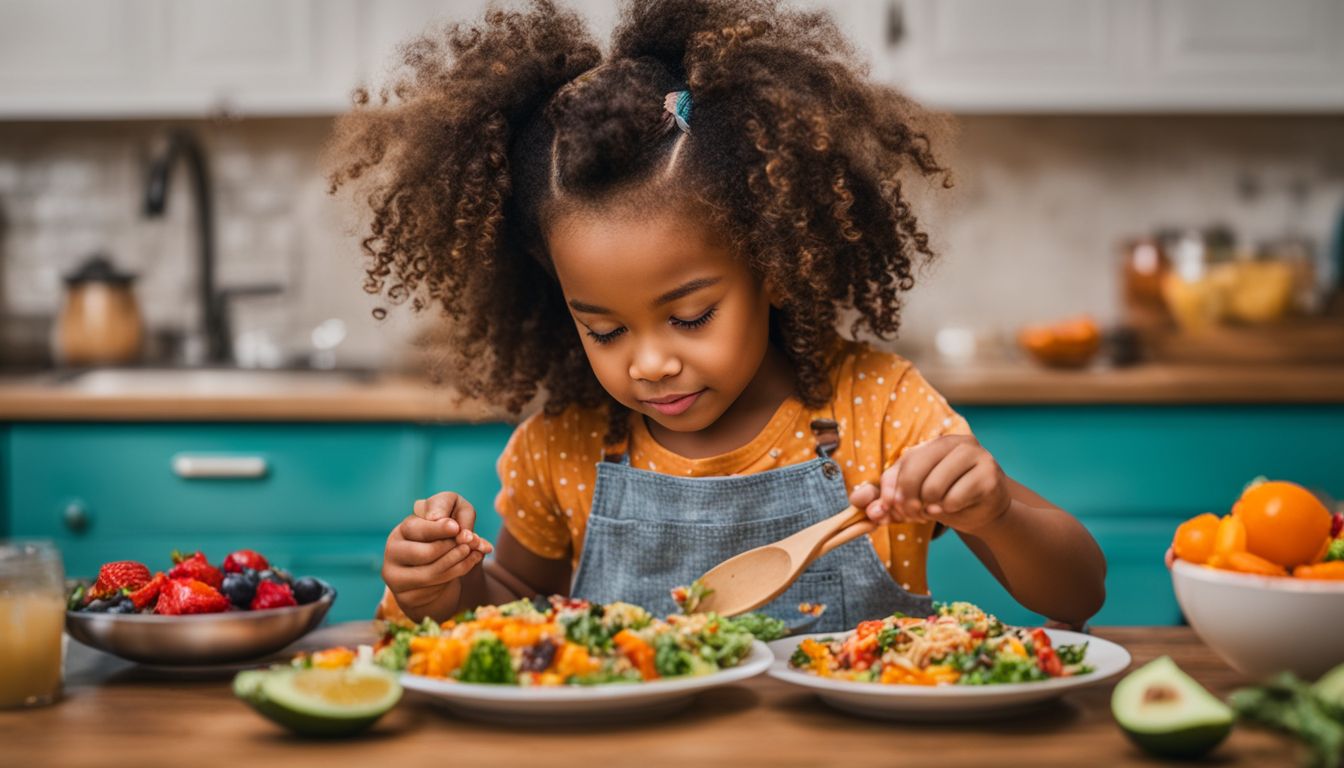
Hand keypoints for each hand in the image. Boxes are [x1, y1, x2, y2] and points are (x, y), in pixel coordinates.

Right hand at [382, 491, 493, 618]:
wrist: (437, 570)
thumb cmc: (445, 537)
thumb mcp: (451, 519)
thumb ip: (456, 517)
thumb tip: (462, 532)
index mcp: (403, 530)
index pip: (417, 529)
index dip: (438, 528)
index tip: (456, 527)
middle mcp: (393, 552)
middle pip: (424, 554)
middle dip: (451, 548)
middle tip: (469, 544)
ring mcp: (395, 577)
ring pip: (430, 574)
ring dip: (457, 563)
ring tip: (475, 553)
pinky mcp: (404, 597)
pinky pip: (433, 590)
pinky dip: (454, 578)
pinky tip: (466, 566)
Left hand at [849, 435, 1011, 533]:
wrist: (986, 512)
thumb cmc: (947, 500)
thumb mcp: (913, 497)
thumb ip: (885, 497)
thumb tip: (857, 500)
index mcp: (934, 444)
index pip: (903, 463)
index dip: (890, 490)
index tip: (888, 508)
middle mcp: (956, 442)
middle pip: (915, 471)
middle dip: (907, 501)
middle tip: (912, 515)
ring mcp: (975, 456)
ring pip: (933, 487)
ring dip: (928, 508)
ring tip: (933, 511)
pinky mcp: (989, 475)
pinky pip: (954, 498)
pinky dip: (947, 511)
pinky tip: (952, 509)